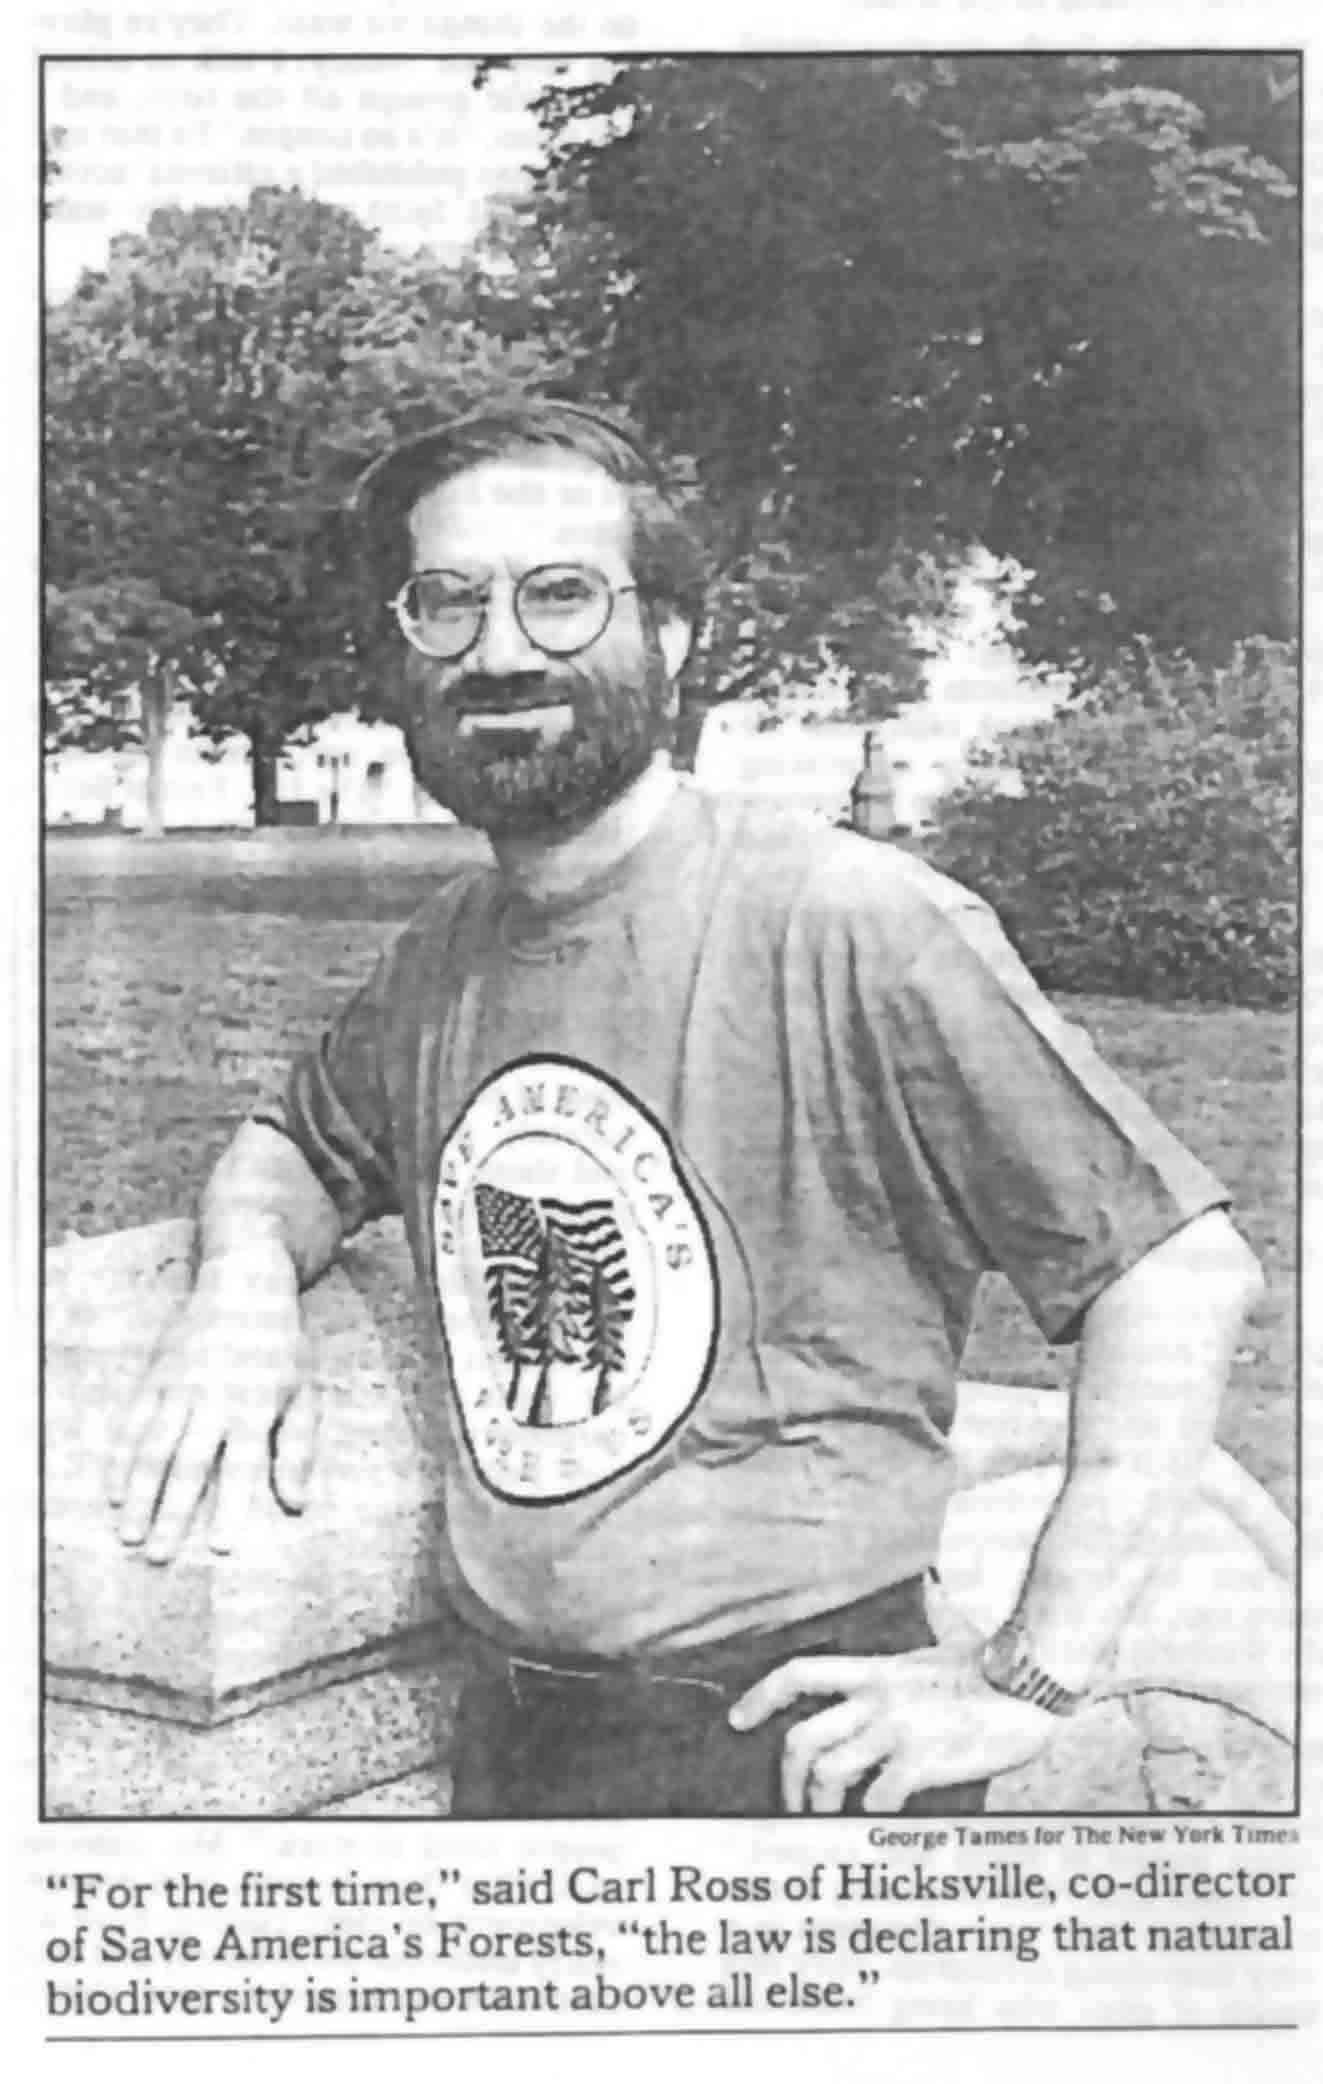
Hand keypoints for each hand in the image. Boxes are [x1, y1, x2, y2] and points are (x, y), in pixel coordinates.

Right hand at [107, 1260, 315, 1563]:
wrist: (244, 1284)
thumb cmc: (281, 1347)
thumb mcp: (304, 1392)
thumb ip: (297, 1450)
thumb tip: (297, 1504)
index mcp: (255, 1406)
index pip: (242, 1465)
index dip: (230, 1506)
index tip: (219, 1546)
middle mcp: (214, 1399)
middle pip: (188, 1464)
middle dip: (171, 1512)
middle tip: (158, 1556)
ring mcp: (179, 1387)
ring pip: (152, 1447)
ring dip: (139, 1495)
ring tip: (129, 1534)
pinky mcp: (154, 1376)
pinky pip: (131, 1423)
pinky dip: (119, 1459)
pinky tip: (112, 1492)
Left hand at [728, 1641, 1058, 1812]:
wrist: (1032, 1680)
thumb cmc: (993, 1669)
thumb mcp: (942, 1647)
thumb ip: (920, 1635)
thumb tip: (922, 1601)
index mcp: (876, 1671)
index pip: (800, 1673)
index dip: (761, 1695)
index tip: (737, 1720)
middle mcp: (878, 1698)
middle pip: (801, 1738)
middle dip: (786, 1781)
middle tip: (790, 1807)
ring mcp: (899, 1729)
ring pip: (828, 1772)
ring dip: (820, 1808)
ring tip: (828, 1826)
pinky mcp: (925, 1759)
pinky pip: (878, 1797)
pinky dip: (871, 1818)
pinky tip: (879, 1824)